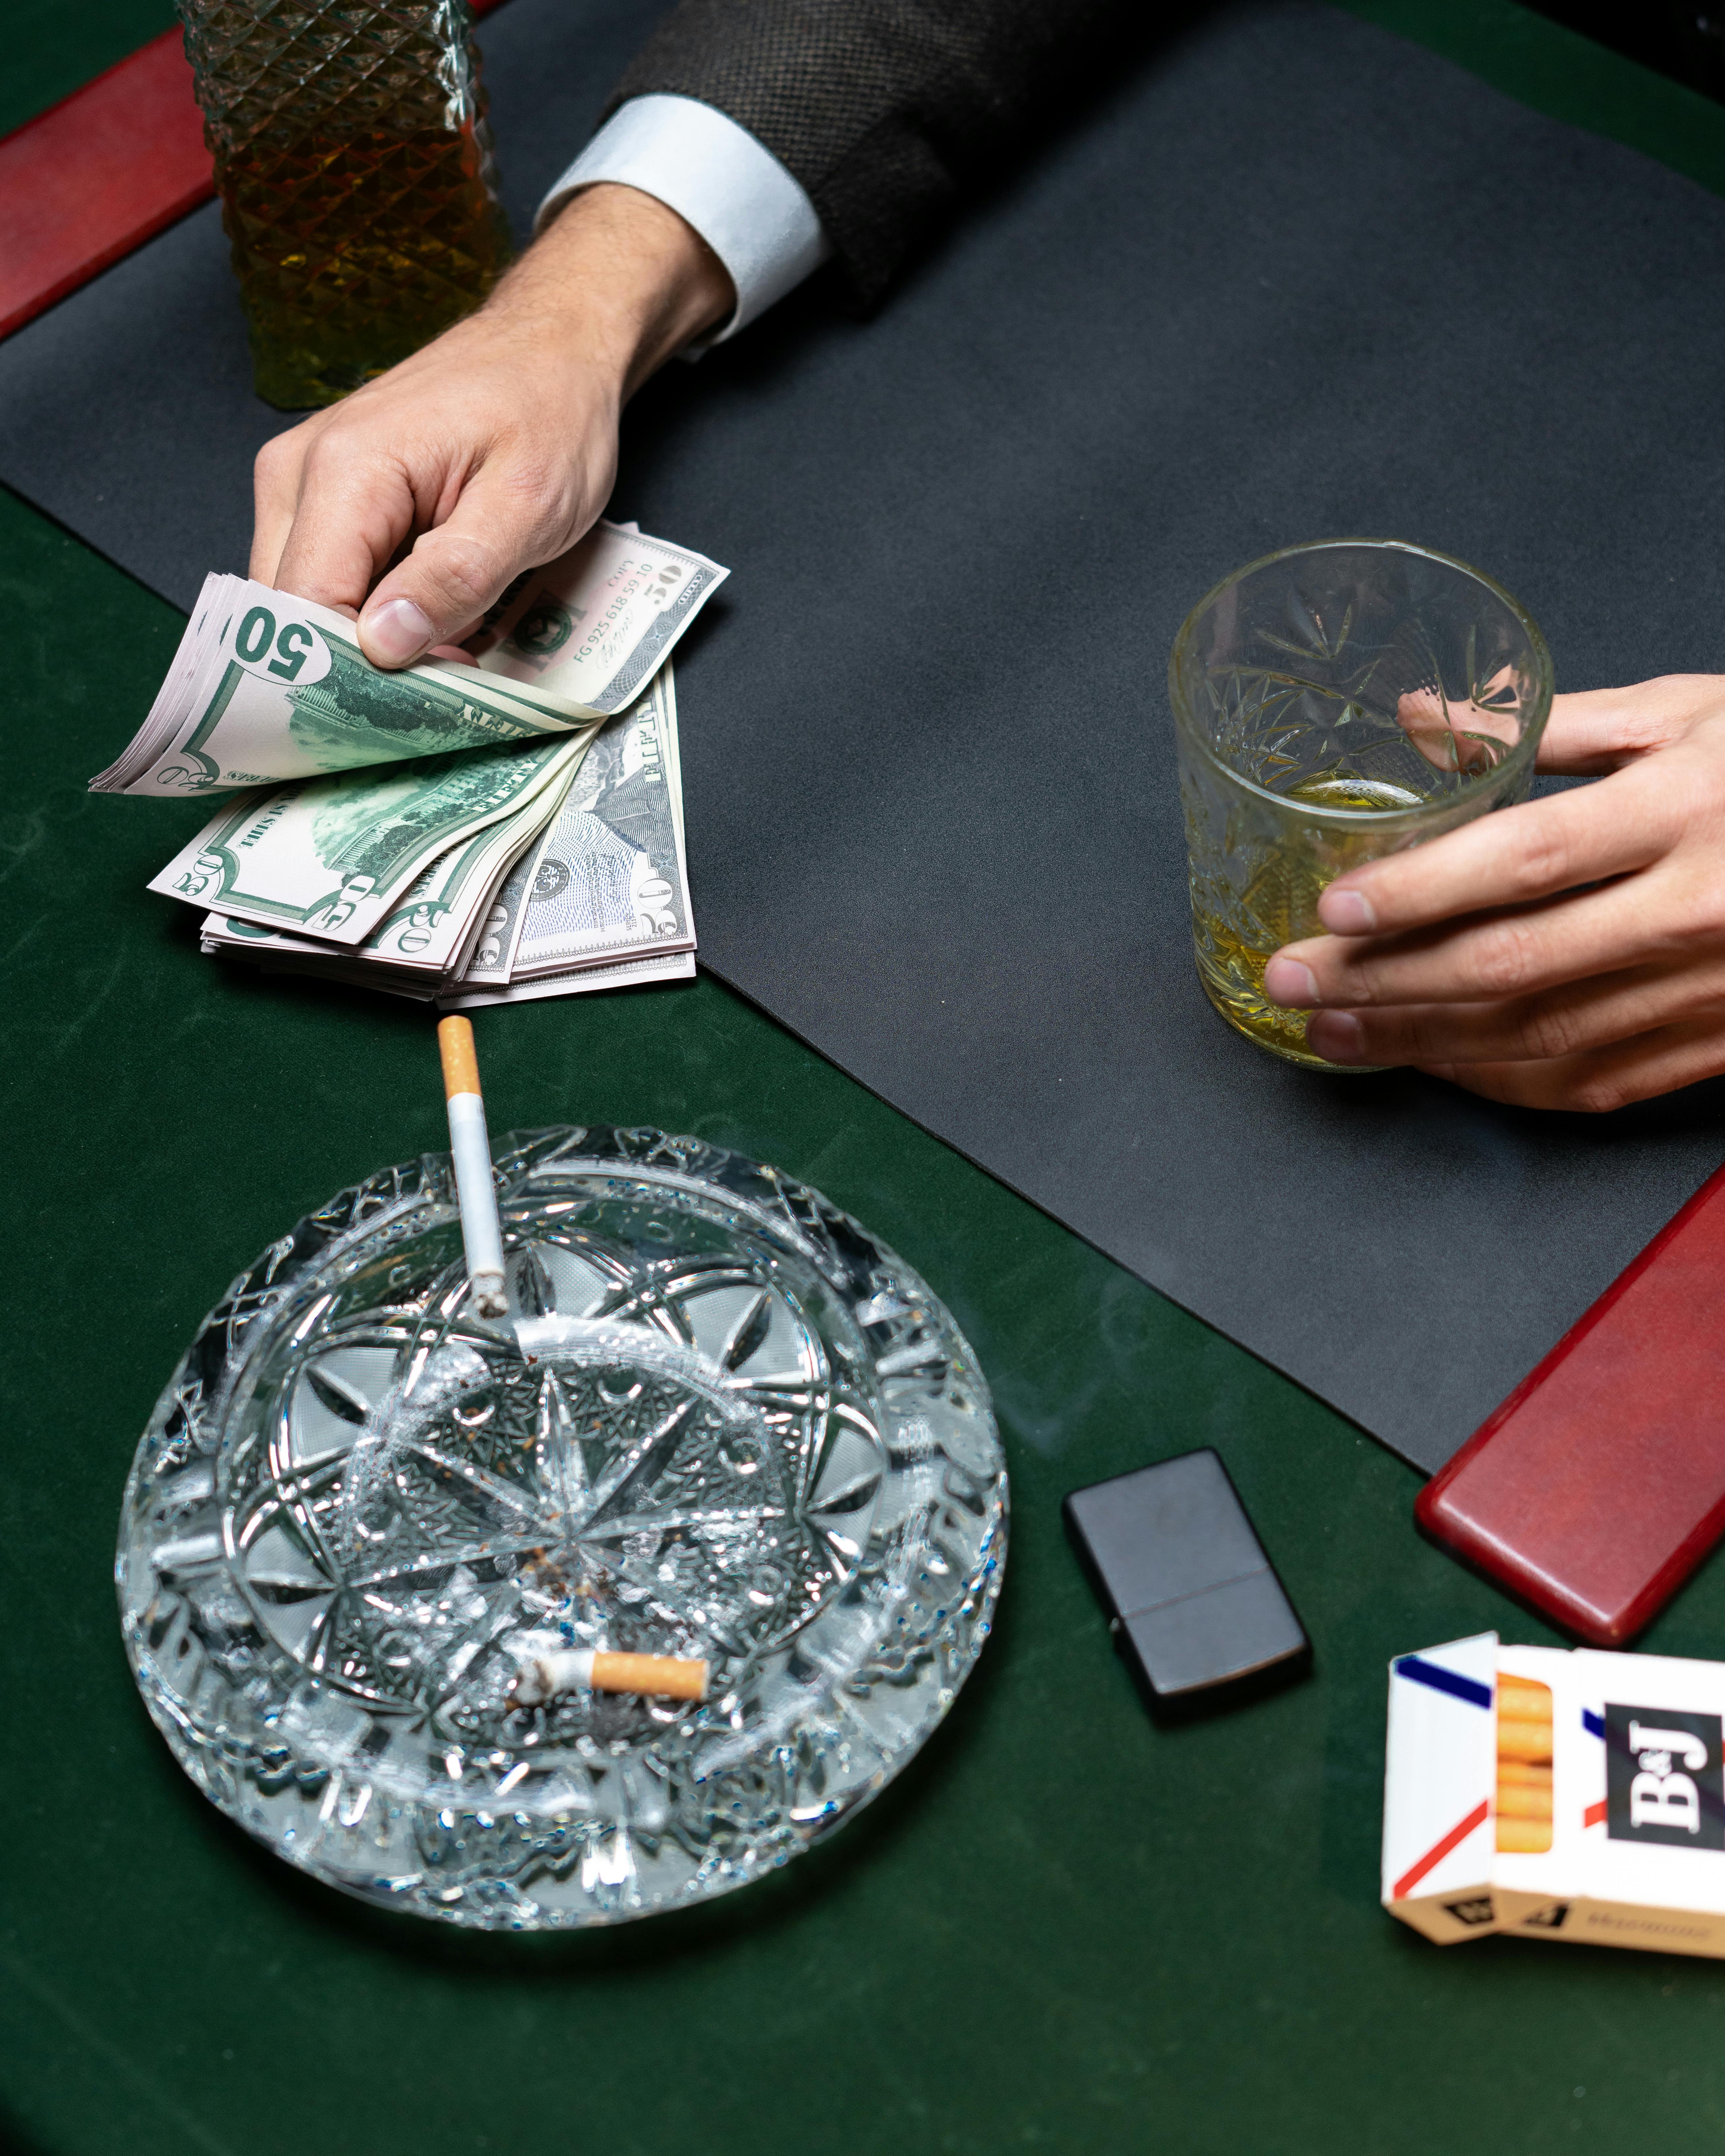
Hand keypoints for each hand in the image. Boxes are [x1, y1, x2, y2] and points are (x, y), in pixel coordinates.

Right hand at [249, 183, 732, 667]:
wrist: (552, 349)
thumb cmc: (548, 414)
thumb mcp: (526, 507)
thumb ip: (454, 577)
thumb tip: (383, 644)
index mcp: (345, 469)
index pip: (304, 605)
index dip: (347, 674)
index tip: (408, 715)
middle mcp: (300, 473)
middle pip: (288, 612)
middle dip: (352, 670)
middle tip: (432, 703)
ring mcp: (304, 484)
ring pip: (302, 604)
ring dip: (364, 650)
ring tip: (441, 665)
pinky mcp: (326, 500)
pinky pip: (325, 581)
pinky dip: (371, 620)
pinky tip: (429, 630)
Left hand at [1261, 675, 1724, 1109]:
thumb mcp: (1688, 713)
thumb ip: (1548, 724)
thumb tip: (1417, 718)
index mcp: (1681, 811)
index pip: (1523, 863)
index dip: (1419, 892)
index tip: (1331, 910)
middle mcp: (1691, 910)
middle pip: (1509, 963)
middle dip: (1384, 982)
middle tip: (1291, 983)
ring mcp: (1706, 989)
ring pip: (1539, 1036)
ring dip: (1421, 1042)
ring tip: (1331, 1032)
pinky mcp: (1715, 1044)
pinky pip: (1592, 1081)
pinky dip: (1502, 1081)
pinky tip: (1432, 1065)